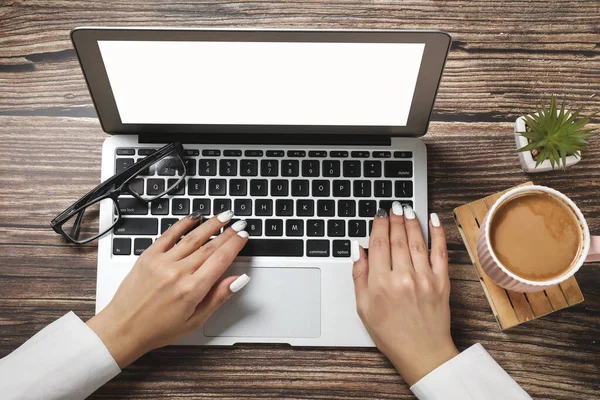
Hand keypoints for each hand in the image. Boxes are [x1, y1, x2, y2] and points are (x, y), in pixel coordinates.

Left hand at [86, 210, 249, 367]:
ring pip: (192, 237)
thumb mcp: (195, 320)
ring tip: (223, 216)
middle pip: (209, 246)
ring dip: (210, 224)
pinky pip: (168, 235)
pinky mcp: (148, 257)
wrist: (123, 329)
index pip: (221, 259)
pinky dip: (182, 224)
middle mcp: (177, 273)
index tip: (243, 235)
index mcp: (191, 290)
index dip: (235, 244)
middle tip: (239, 223)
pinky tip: (194, 217)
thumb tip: (238, 280)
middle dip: (227, 232)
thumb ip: (218, 297)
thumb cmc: (158, 328)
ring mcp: (161, 262)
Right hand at [352, 202, 457, 385]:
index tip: (379, 215)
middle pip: (397, 239)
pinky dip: (437, 234)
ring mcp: (424, 278)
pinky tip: (433, 220)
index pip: (378, 244)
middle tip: (393, 207)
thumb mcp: (363, 307)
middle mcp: (402, 277)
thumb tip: (358, 250)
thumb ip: (359, 275)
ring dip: (411, 222)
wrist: (422, 352)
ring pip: (417, 241)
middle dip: (394, 219)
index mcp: (380, 284)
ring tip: (407, 210)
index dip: (378, 225)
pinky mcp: (441, 282)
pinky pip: (440, 252)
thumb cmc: (390, 333)